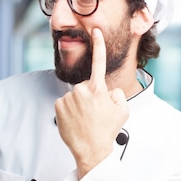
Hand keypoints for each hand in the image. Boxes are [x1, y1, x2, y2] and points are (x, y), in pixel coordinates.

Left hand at [54, 28, 128, 177]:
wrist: (92, 150)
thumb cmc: (107, 131)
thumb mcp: (122, 111)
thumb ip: (117, 94)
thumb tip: (108, 90)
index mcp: (99, 89)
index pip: (99, 61)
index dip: (98, 45)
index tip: (95, 31)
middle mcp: (82, 90)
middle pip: (86, 87)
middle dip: (89, 97)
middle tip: (94, 115)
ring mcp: (68, 98)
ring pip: (74, 96)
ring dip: (79, 105)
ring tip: (85, 120)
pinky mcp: (58, 106)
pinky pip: (65, 104)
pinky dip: (69, 111)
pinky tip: (75, 121)